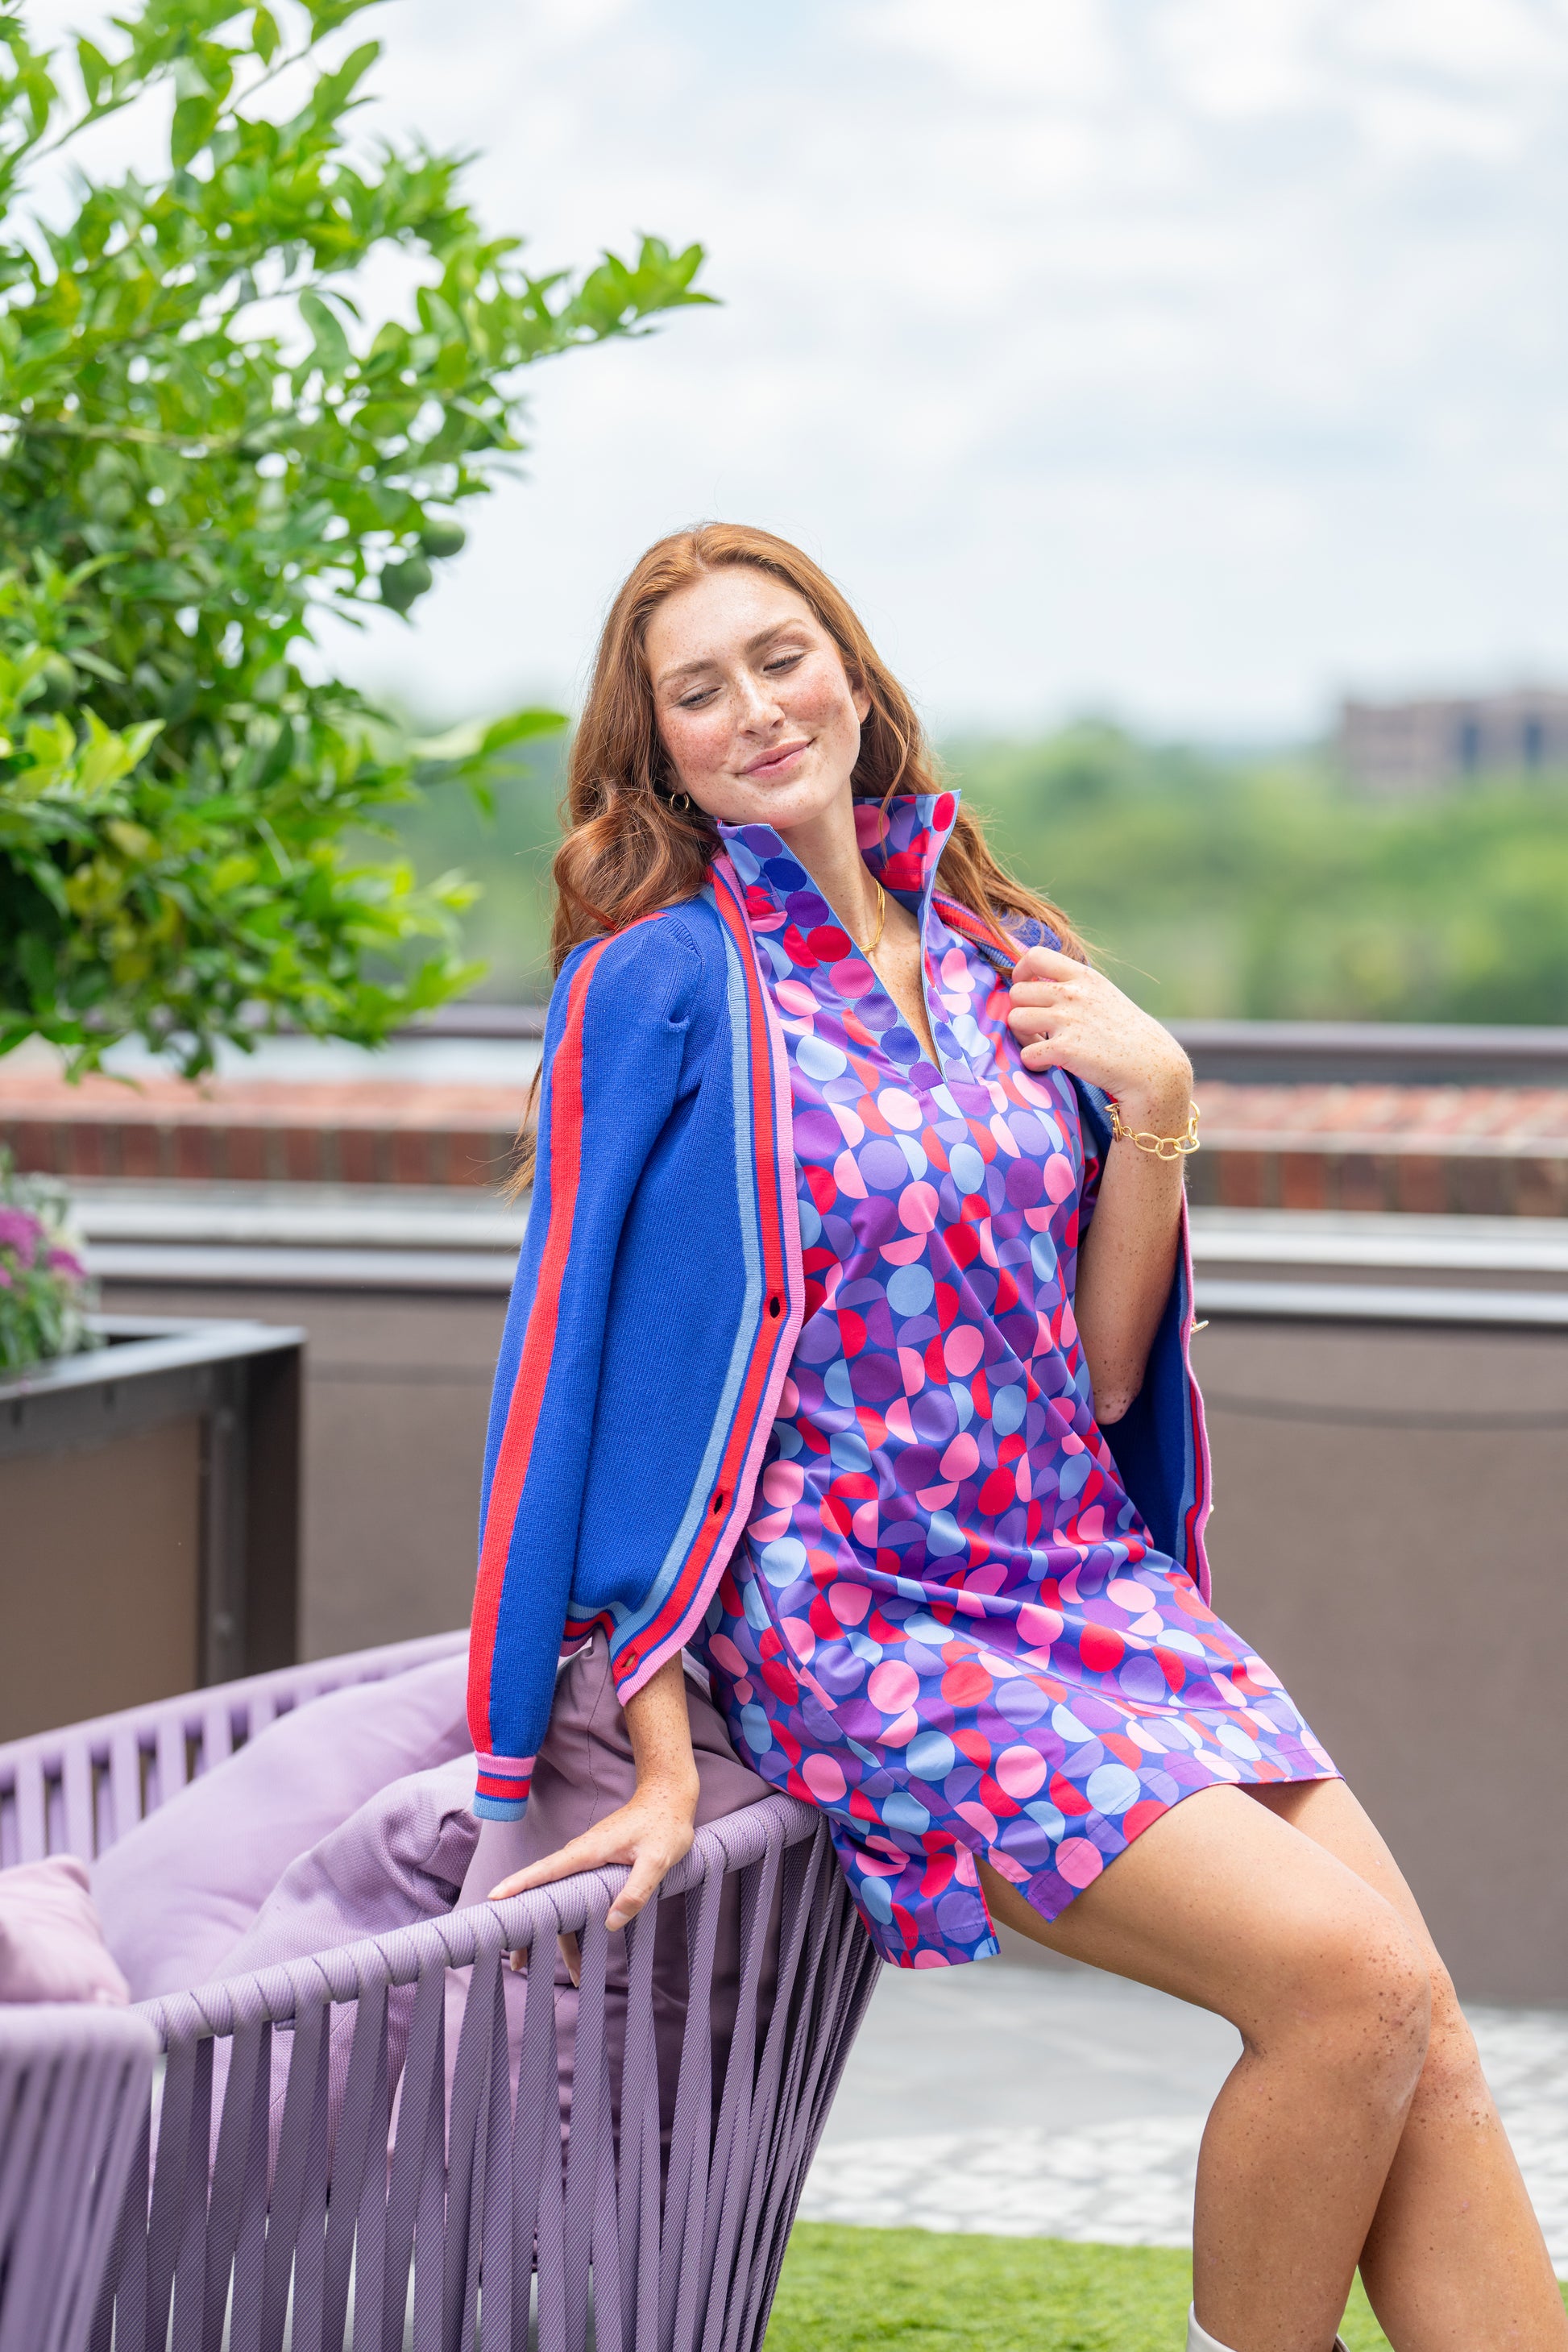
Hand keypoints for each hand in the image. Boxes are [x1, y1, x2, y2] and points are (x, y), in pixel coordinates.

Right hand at [487, 1777, 699, 1977]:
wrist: (667, 1797)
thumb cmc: (664, 1825)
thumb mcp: (658, 1860)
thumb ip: (636, 1890)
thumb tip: (611, 1923)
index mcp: (588, 1852)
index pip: (545, 1871)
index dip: (518, 1885)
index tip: (494, 1899)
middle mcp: (580, 1856)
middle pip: (546, 1895)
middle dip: (530, 1929)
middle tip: (518, 1964)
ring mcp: (587, 1861)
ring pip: (562, 1900)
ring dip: (560, 1935)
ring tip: (571, 1973)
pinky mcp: (595, 1865)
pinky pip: (575, 1896)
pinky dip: (574, 1922)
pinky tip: (582, 1944)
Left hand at [1006, 945, 1191, 1131]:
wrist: (1153, 1065)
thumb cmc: (1127, 1033)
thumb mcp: (1104, 996)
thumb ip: (1075, 987)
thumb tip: (1038, 983)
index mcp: (1083, 976)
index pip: (1036, 956)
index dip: (1021, 972)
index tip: (1027, 988)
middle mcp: (1073, 994)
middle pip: (1017, 992)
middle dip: (1021, 1012)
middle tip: (1036, 1029)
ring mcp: (1067, 1020)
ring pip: (1015, 1020)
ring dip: (1022, 1037)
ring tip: (1040, 1046)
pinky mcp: (1064, 1049)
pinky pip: (1026, 1053)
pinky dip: (1033, 1063)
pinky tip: (1049, 1066)